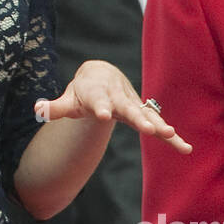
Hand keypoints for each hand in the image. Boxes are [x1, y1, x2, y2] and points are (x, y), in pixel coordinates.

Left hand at [36, 60, 191, 153]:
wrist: (102, 75)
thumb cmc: (83, 90)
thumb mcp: (69, 98)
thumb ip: (55, 107)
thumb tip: (38, 109)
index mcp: (99, 94)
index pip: (98, 100)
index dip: (100, 107)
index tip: (102, 114)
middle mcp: (119, 98)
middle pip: (129, 108)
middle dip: (138, 117)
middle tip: (148, 129)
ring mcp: (133, 106)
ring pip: (148, 115)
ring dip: (160, 126)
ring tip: (173, 136)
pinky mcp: (143, 114)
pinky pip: (159, 125)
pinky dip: (171, 137)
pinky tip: (185, 148)